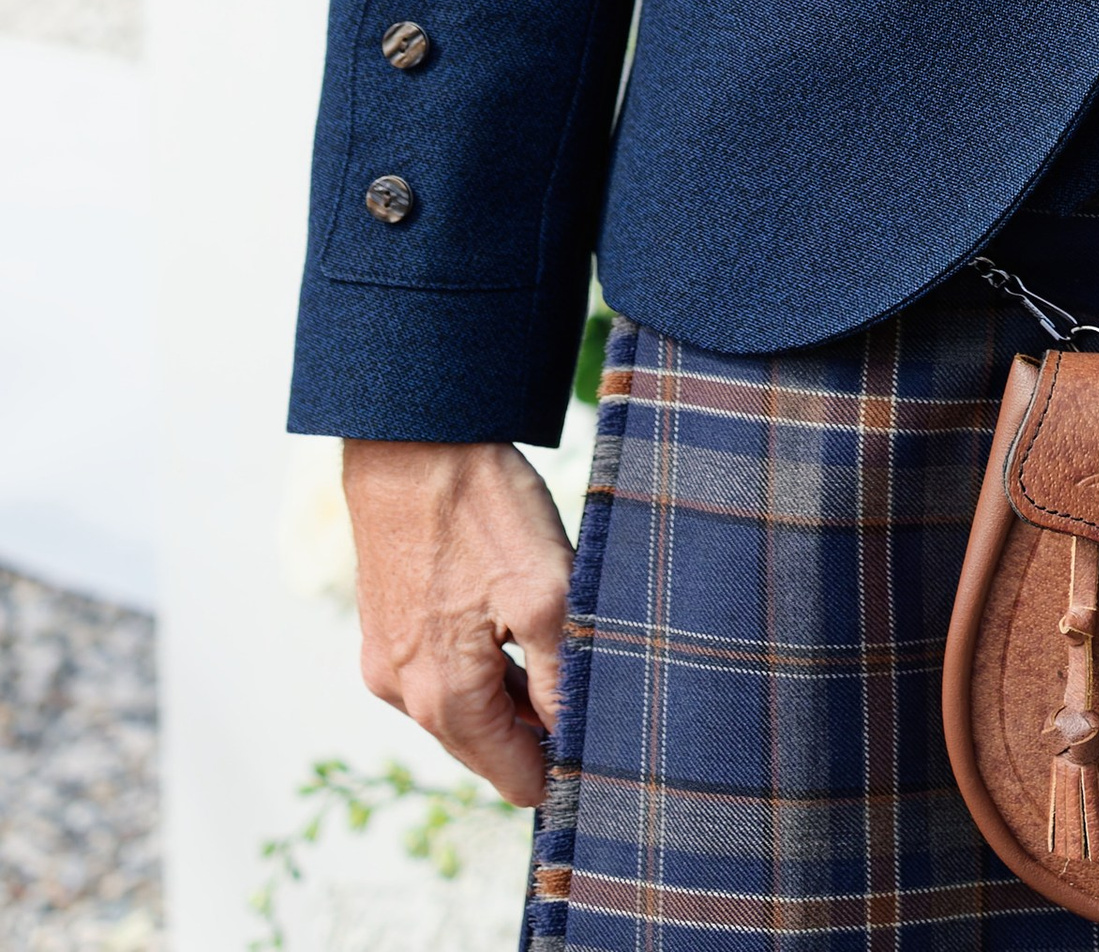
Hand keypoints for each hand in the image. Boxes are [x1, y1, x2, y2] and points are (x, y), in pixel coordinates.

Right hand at [343, 439, 574, 807]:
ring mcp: (386, 657)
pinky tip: (511, 629)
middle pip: (483, 745)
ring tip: (555, 654)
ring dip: (507, 694)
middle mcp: (403, 691)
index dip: (560, 768)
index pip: (510, 776)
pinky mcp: (385, 625)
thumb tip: (569, 737)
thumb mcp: (544, 592)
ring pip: (462, 706)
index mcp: (442, 695)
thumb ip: (557, 677)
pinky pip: (439, 670)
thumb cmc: (479, 508)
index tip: (599, 743)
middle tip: (589, 691)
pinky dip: (478, 666)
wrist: (410, 436)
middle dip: (534, 731)